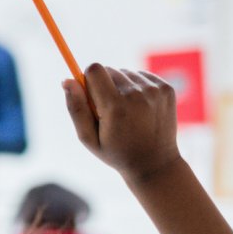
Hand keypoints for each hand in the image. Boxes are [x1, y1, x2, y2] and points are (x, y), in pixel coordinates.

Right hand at [62, 64, 180, 183]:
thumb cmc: (116, 152)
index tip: (91, 95)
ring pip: (126, 73)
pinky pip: (141, 76)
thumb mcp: (88, 138)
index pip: (95, 69)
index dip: (89, 80)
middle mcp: (137, 95)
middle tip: (110, 112)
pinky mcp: (166, 88)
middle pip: (109, 70)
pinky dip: (137, 88)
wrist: (155, 163)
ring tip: (127, 112)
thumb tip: (66, 80)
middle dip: (104, 86)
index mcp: (115, 106)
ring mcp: (154, 90)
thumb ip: (76, 108)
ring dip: (122, 87)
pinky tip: (140, 109)